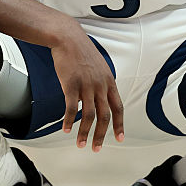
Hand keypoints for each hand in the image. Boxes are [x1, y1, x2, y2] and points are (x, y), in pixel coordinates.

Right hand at [50, 21, 123, 151]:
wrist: (68, 37)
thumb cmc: (81, 51)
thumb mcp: (99, 67)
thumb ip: (101, 83)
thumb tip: (99, 98)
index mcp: (109, 81)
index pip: (118, 107)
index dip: (120, 124)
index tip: (120, 138)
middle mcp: (100, 85)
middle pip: (105, 116)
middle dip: (101, 135)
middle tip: (96, 148)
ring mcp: (86, 85)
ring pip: (89, 116)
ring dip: (85, 133)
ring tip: (81, 144)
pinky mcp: (71, 84)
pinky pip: (71, 108)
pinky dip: (68, 121)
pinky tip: (65, 128)